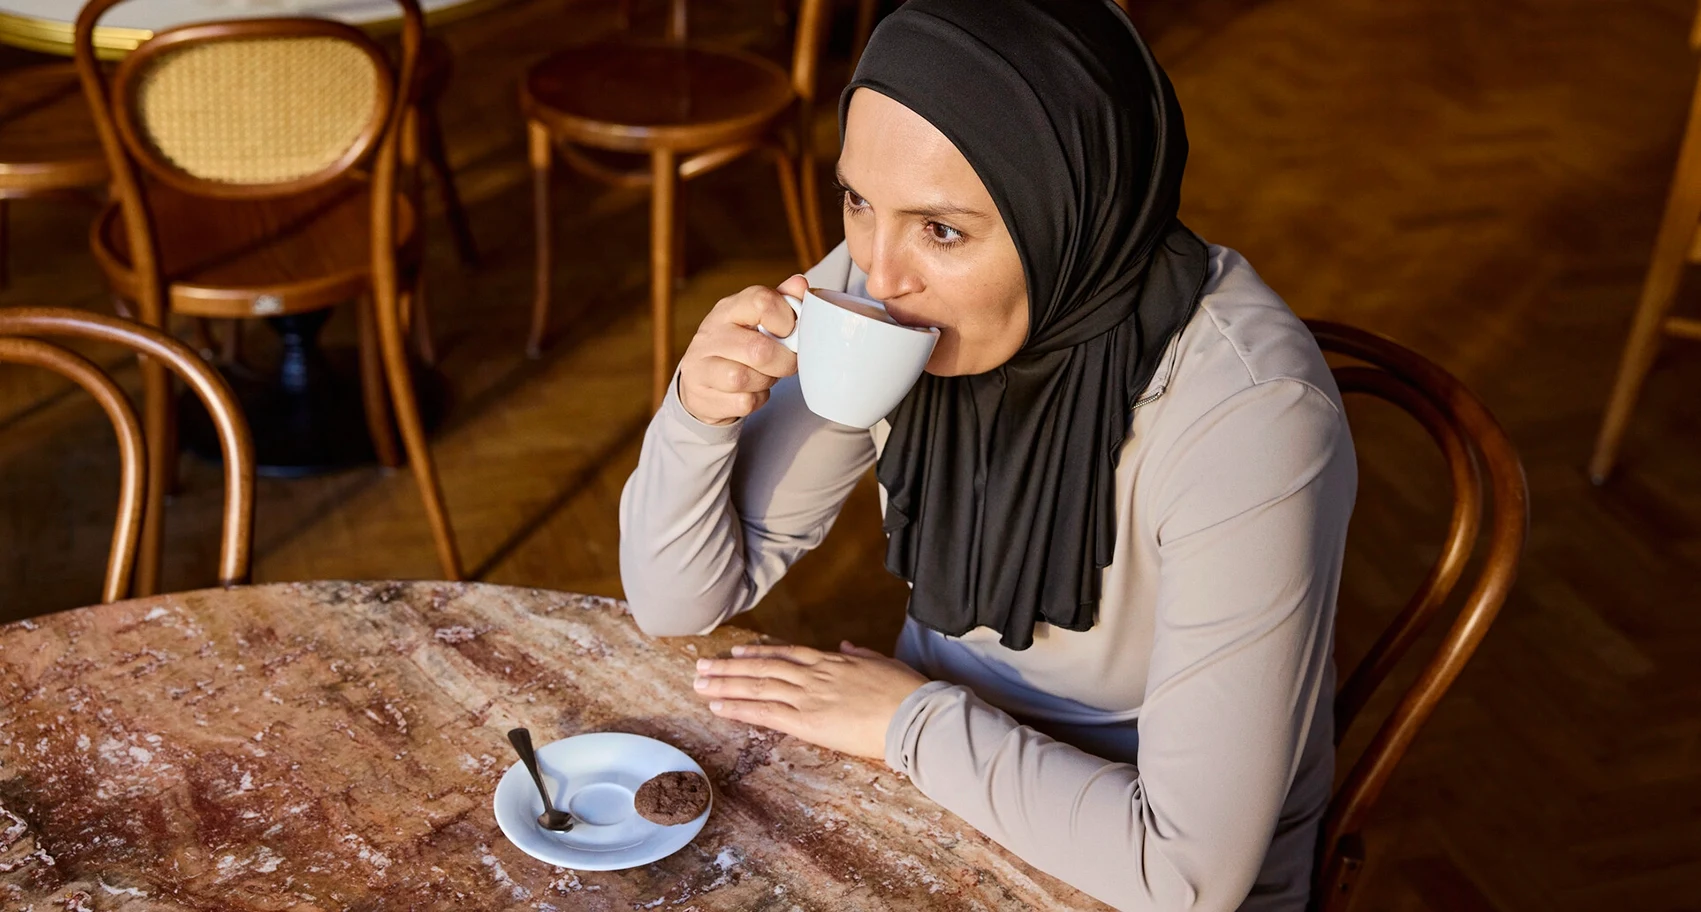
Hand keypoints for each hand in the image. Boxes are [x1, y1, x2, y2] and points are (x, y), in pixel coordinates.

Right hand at [676, 274, 808, 424]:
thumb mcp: (754, 319)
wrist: (700, 381)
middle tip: (786, 362)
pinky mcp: (701, 396)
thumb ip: (779, 302)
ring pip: (745, 378)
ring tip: (765, 376)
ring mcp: (701, 366)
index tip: (790, 331)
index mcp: (728, 309)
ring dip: (766, 382)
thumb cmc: (737, 346)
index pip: (761, 301)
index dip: (787, 319)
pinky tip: (752, 391)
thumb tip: (800, 284)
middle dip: (784, 362)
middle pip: (759, 350)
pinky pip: (742, 402)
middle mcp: (710, 334)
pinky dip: (756, 400)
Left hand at [693, 642, 928, 759]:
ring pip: (757, 686)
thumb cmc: (905, 692)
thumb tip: (846, 646)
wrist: (912, 714)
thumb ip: (860, 655)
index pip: (787, 654)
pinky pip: (765, 713)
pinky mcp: (807, 722)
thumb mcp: (882, 664)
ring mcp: (808, 697)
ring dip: (725, 684)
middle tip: (702, 666)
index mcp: (833, 662)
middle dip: (730, 667)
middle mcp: (814, 675)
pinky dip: (738, 708)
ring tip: (699, 683)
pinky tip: (718, 707)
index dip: (759, 653)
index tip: (737, 651)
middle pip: (763, 667)